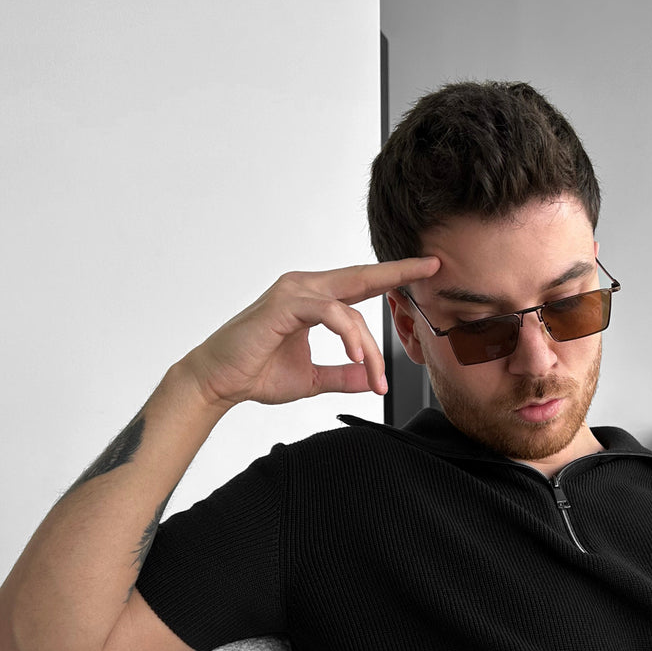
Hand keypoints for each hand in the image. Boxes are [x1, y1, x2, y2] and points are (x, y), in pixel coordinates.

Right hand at [179, 256, 440, 409]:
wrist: (219, 382)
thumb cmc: (257, 373)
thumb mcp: (312, 379)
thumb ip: (342, 375)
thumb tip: (369, 379)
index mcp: (312, 298)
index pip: (360, 285)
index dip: (392, 278)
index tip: (425, 272)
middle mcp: (304, 287)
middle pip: (361, 277)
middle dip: (398, 272)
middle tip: (432, 268)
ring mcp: (293, 292)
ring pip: (349, 306)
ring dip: (368, 344)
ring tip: (376, 376)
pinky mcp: (284, 305)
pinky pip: (329, 313)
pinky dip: (348, 334)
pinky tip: (356, 357)